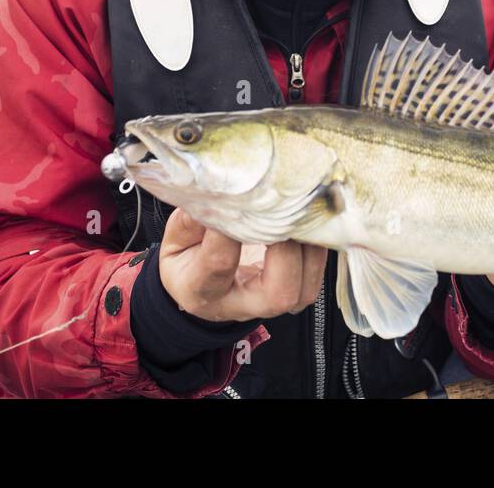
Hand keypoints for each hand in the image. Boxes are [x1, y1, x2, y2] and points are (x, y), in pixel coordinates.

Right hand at [157, 208, 327, 323]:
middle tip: (283, 210)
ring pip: (305, 286)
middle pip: (278, 291)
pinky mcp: (297, 293)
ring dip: (308, 244)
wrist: (201, 284)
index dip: (230, 232)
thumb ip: (193, 219)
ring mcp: (273, 303)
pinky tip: (310, 218)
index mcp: (202, 290)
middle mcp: (242, 305)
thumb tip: (217, 189)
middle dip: (287, 249)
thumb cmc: (188, 257)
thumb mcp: (176, 238)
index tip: (235, 201)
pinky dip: (317, 243)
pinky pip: (316, 272)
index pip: (220, 264)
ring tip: (303, 208)